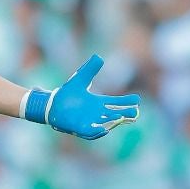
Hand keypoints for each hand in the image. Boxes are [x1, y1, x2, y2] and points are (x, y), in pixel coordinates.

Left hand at [23, 55, 139, 139]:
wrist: (52, 104)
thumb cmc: (67, 93)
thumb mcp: (80, 79)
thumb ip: (89, 69)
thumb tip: (98, 57)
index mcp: (98, 103)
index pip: (115, 102)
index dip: (126, 101)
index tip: (137, 99)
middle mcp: (96, 114)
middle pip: (114, 114)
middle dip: (125, 114)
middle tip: (135, 113)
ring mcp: (88, 121)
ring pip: (105, 123)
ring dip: (113, 122)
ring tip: (121, 118)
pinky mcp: (79, 127)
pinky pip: (90, 131)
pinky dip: (97, 131)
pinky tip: (104, 129)